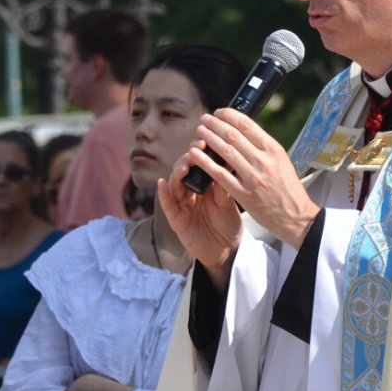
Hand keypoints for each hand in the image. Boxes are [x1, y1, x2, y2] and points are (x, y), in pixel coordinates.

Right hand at [158, 140, 243, 287]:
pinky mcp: (176, 219)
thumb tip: (227, 158)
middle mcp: (190, 191)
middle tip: (197, 148)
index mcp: (204, 184)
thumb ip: (224, 184)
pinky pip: (167, 204)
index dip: (200, 151)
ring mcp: (182, 204)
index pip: (198, 162)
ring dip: (178, 171)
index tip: (207, 140)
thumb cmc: (228, 224)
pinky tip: (163, 183)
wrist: (227, 250)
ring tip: (185, 164)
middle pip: (184, 169)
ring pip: (174, 183)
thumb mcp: (229, 202)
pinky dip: (163, 193)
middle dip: (189, 157)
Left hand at [186, 110, 320, 249]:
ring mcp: (253, 177)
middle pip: (233, 135)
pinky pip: (220, 175)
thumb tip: (244, 133)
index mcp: (273, 150)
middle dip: (215, 124)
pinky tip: (195, 154)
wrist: (296, 217)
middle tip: (204, 120)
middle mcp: (263, 161)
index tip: (218, 113)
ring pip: (225, 151)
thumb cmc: (288, 190)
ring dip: (209, 138)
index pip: (247, 125)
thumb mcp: (281, 161)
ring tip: (199, 132)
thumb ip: (264, 148)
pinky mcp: (244, 194)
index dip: (229, 115)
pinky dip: (205, 162)